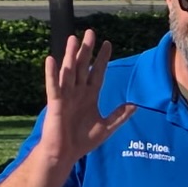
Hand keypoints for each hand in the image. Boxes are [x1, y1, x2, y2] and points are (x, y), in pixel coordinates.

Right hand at [38, 29, 135, 169]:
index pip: (97, 73)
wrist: (65, 154)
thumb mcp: (106, 127)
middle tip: (91, 32)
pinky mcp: (55, 103)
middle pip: (82, 66)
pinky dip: (52, 73)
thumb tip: (136, 105)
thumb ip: (119, 115)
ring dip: (70, 55)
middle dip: (87, 50)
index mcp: (89, 96)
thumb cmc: (83, 141)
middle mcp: (77, 92)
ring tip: (72, 39)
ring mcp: (65, 96)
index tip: (107, 44)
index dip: (102, 59)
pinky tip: (51, 59)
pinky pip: (53, 86)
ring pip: (68, 71)